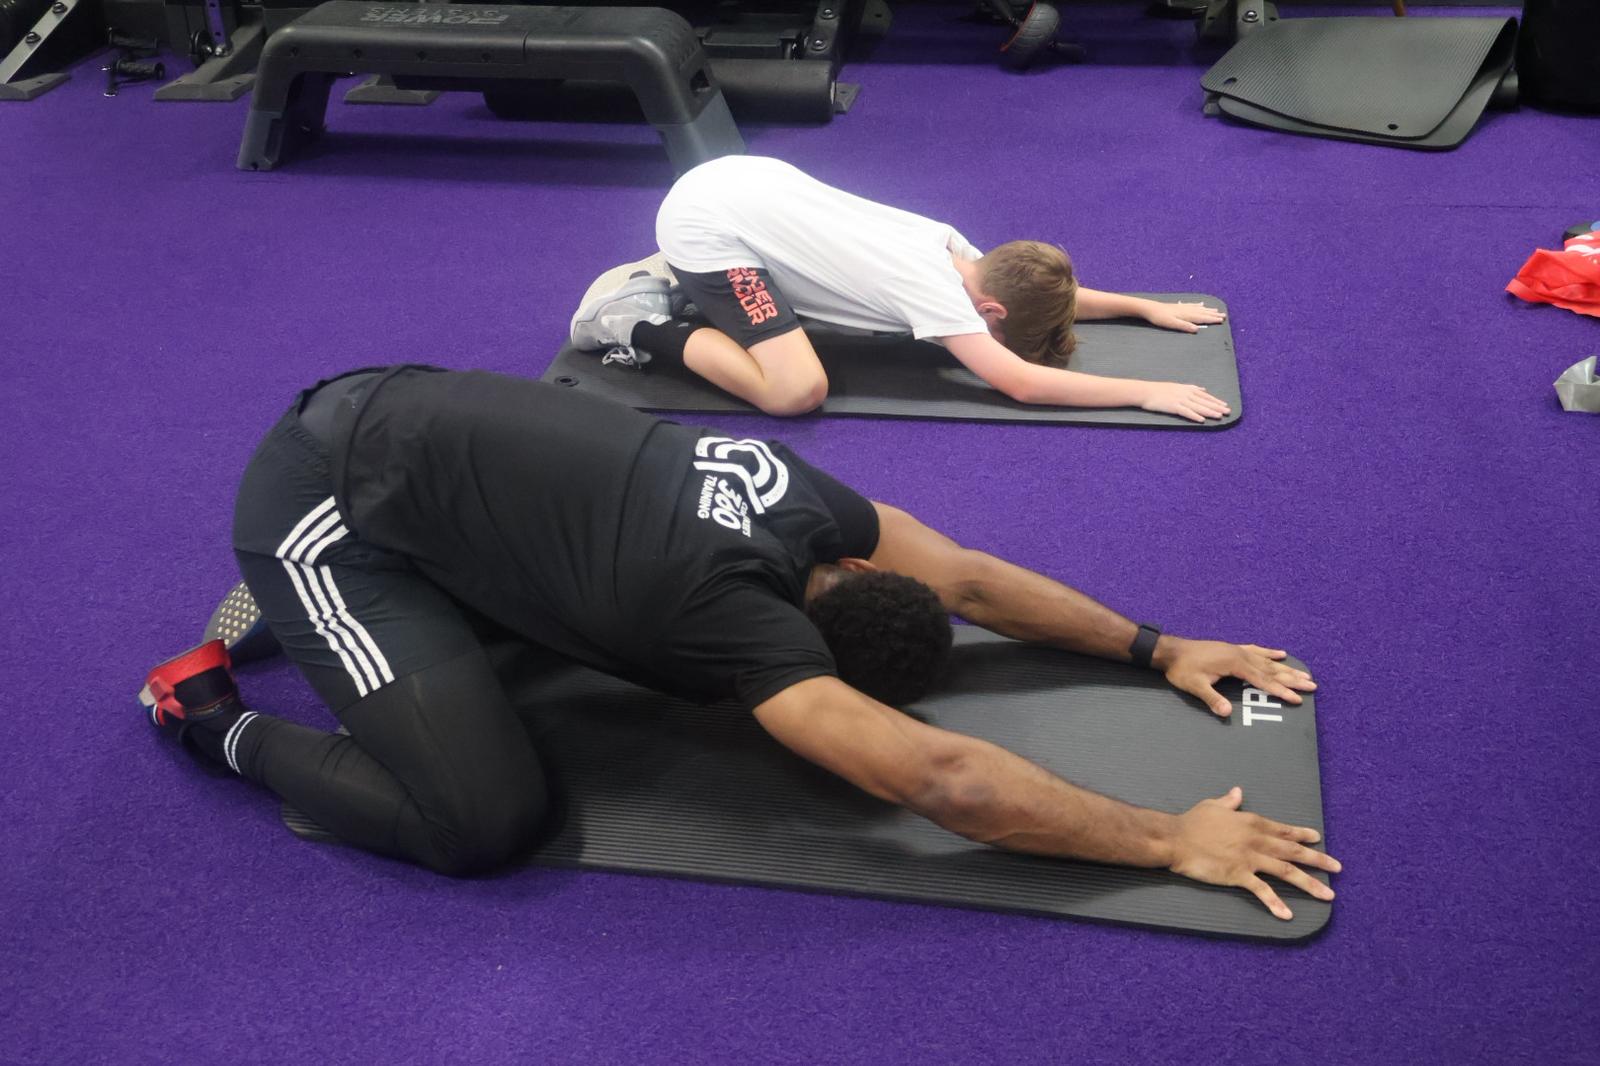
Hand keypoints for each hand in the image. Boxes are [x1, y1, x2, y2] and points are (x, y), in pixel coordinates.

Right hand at [1138, 381, 1230, 422]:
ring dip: (1209, 412)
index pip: (1205, 396)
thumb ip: (1191, 388)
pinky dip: (1194, 415)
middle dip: (1217, 407)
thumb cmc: (1159, 390)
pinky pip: (1185, 412)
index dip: (1216, 401)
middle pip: (1204, 401)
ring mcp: (1179, 400)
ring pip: (1197, 407)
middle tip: (1228, 412)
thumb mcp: (1177, 386)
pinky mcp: (1173, 406)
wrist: (1145, 391)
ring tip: (1219, 416)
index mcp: (1187, 389)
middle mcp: (1185, 394)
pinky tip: (1201, 420)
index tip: (1225, 405)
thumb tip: (1203, 390)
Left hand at [1144, 301, 1226, 332]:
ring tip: (1216, 310)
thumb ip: (1185, 326)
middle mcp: (1187, 310)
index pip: (1202, 318)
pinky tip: (1201, 304)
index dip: (1212, 319)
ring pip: (1199, 308)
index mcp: (1187, 315)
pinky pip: (1192, 305)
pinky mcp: (1179, 306)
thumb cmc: (1160, 318)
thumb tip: (1197, 329)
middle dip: (1213, 314)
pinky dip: (1198, 305)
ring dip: (1208, 310)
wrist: (1151, 309)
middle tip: (1224, 315)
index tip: (1222, 320)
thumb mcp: (1172, 324)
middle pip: (1203, 313)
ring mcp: (1183, 307)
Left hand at [1158, 637, 1315, 717]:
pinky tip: (1281, 654)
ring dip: (1286, 668)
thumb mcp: (1195, 686)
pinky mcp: (1232, 648)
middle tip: (1312, 686)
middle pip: (1271, 670)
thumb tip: (1226, 714)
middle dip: (1292, 680)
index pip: (1263, 681)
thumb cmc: (1182, 670)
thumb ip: (1211, 699)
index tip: (1297, 699)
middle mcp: (1240, 655)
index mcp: (1235, 664)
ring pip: (1267, 661)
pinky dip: (1270, 653)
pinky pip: (1256, 650)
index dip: (1281, 691)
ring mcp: (1237, 650)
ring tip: (1305, 673)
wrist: (1171, 651)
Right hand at [1168, 786, 1339, 919]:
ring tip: (1328, 894)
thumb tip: (1237, 792)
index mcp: (1251, 822)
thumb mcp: (1212, 806)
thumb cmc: (1192, 821)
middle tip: (1338, 867)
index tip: (1317, 838)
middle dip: (1318, 859)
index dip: (1302, 834)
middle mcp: (1256, 840)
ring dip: (1310, 883)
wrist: (1176, 839)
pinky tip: (1288, 914)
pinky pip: (1262, 891)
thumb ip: (1229, 802)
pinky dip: (1276, 903)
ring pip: (1286, 871)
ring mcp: (1249, 858)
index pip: (1283, 830)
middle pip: (1293, 850)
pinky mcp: (1238, 875)